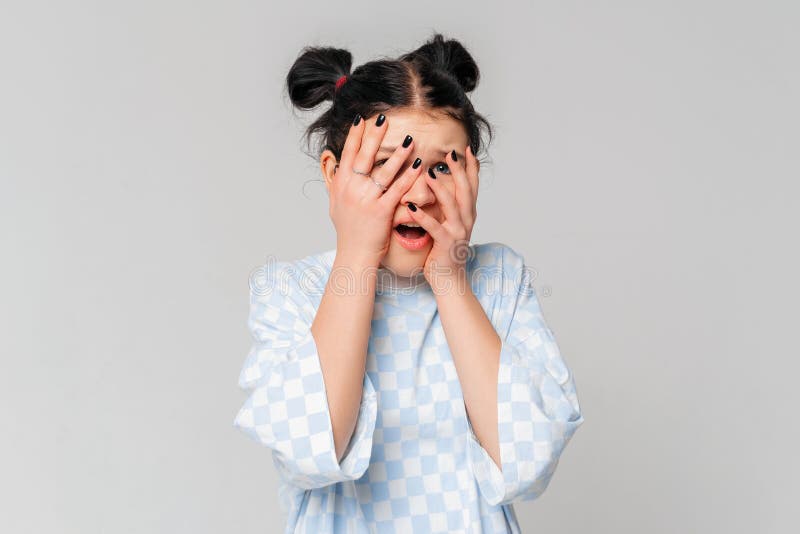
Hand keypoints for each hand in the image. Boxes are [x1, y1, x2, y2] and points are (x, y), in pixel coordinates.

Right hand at [329, 113, 425, 266]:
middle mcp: (351, 189)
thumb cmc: (347, 230)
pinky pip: (398, 189)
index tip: (362, 119)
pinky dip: (409, 176)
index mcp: (341, 185)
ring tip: (408, 140)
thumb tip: (335, 163)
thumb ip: (336, 182)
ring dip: (397, 154)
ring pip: (384, 171)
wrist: (354, 254)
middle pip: (364, 157)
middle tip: (384, 118)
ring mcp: (366, 200)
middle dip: (374, 136)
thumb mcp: (335, 204)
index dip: (355, 136)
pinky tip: (418, 165)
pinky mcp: (381, 211)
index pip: (347, 154)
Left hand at [406, 146, 478, 289]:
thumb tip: (441, 185)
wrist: (449, 278)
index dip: (471, 167)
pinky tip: (411, 207)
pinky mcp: (446, 244)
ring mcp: (458, 232)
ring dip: (441, 188)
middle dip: (459, 170)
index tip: (466, 149)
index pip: (472, 185)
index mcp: (468, 213)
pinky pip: (434, 228)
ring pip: (452, 205)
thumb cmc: (445, 249)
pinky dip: (423, 217)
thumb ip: (449, 206)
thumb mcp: (450, 223)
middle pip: (465, 190)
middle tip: (451, 153)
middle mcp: (466, 220)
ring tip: (430, 173)